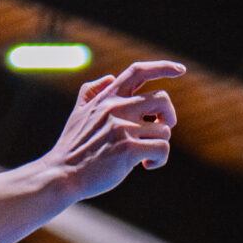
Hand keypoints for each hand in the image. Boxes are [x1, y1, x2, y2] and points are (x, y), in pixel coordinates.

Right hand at [48, 63, 181, 198]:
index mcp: (107, 98)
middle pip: (162, 99)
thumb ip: (91, 92)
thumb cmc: (72, 148)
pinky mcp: (128, 149)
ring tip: (145, 155)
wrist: (62, 175)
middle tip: (160, 130)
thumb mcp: (78, 113)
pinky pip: (162, 148)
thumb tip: (109, 77)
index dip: (162, 67)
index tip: (180, 70)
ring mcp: (122, 128)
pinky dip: (159, 159)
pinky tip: (146, 165)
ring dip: (159, 144)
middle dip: (168, 116)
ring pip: (164, 129)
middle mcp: (116, 108)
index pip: (138, 71)